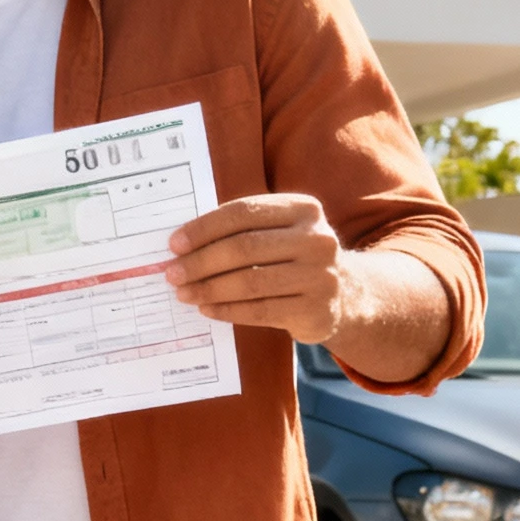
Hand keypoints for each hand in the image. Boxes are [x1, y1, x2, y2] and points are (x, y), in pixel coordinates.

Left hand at [166, 194, 345, 341]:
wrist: (347, 294)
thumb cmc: (293, 257)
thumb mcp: (279, 232)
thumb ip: (240, 230)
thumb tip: (182, 245)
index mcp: (303, 209)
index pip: (242, 213)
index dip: (203, 229)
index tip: (174, 244)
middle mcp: (317, 239)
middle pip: (244, 248)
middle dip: (200, 262)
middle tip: (172, 274)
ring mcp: (320, 276)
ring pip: (250, 282)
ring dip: (209, 289)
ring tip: (184, 293)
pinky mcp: (315, 310)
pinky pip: (260, 311)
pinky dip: (228, 310)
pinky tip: (207, 309)